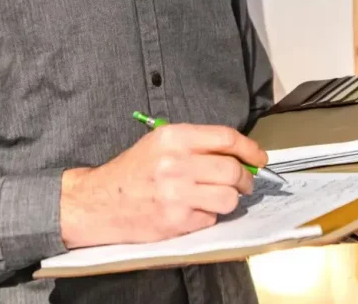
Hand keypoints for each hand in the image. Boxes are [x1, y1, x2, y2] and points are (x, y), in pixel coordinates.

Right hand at [59, 123, 267, 248]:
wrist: (98, 202)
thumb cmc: (133, 171)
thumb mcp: (160, 144)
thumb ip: (197, 145)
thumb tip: (239, 155)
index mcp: (173, 137)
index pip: (226, 138)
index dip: (250, 148)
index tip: (259, 158)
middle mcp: (176, 163)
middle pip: (232, 170)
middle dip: (244, 179)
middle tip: (243, 184)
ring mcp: (176, 194)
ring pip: (228, 198)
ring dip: (229, 200)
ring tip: (214, 198)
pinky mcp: (176, 220)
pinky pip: (210, 218)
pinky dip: (207, 216)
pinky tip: (191, 211)